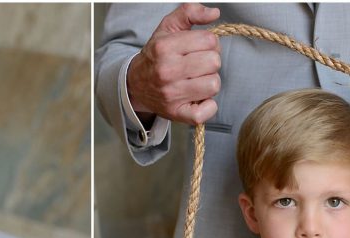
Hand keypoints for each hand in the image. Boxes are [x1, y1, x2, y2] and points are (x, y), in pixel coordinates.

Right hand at [126, 3, 221, 124]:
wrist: (136, 85)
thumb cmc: (156, 56)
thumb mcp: (168, 28)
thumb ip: (190, 12)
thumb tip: (214, 13)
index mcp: (165, 47)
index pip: (209, 40)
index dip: (209, 43)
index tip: (199, 48)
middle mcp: (167, 71)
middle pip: (214, 62)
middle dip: (210, 61)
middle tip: (199, 65)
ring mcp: (171, 95)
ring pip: (213, 84)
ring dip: (209, 81)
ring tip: (197, 80)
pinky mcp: (177, 113)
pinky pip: (206, 111)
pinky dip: (208, 106)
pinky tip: (199, 98)